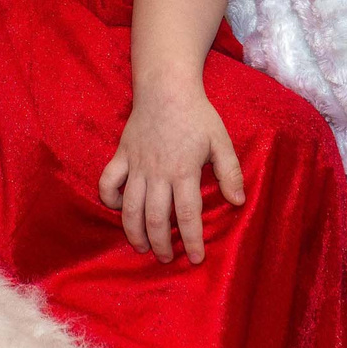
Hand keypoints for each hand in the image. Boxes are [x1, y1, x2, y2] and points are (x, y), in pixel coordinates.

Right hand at [98, 81, 244, 263]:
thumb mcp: (221, 140)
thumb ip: (230, 172)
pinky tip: (120, 208)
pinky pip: (108, 182)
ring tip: (142, 247)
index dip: (192, 240)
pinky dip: (110, 199)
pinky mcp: (121, 156)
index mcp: (183, 171)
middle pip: (155, 218)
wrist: (166, 88)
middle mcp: (157, 173)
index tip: (196, 258)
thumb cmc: (197, 114)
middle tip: (166, 259)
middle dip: (161, 244)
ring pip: (130, 207)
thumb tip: (238, 201)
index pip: (187, 215)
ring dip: (134, 231)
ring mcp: (136, 165)